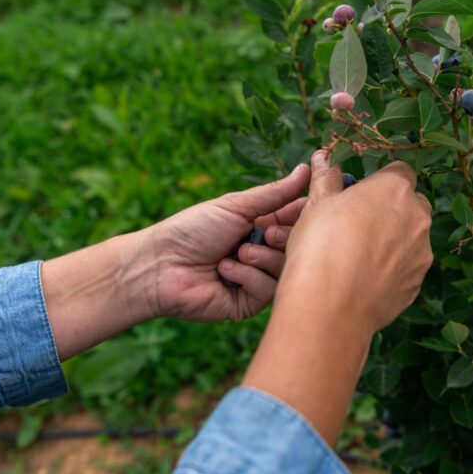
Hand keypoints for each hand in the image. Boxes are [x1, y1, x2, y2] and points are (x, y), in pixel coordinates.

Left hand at [141, 164, 310, 321]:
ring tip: (237, 253)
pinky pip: (267, 291)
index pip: (298, 220)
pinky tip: (225, 272)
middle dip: (282, 238)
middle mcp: (263, 253)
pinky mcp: (248, 304)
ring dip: (261, 258)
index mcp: (261, 226)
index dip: (307, 215)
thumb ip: (275, 193)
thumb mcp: (236, 206)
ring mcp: (256, 279)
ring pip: (286, 270)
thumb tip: (306, 169)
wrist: (161, 264)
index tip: (312, 207)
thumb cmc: (193, 230)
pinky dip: (248, 277)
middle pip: (299, 247)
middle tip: (263, 233)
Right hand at [278, 150, 433, 334]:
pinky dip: (391, 269)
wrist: (329, 307)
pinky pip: (407, 268)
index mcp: (395, 189)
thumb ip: (326, 179)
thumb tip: (324, 157)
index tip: (360, 193)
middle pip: (412, 204)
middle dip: (391, 209)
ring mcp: (422, 254)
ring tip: (357, 256)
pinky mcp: (417, 284)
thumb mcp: (317, 204)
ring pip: (412, 238)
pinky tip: (363, 279)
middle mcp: (418, 218)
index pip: (400, 170)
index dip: (380, 180)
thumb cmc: (320, 245)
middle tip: (358, 223)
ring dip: (393, 241)